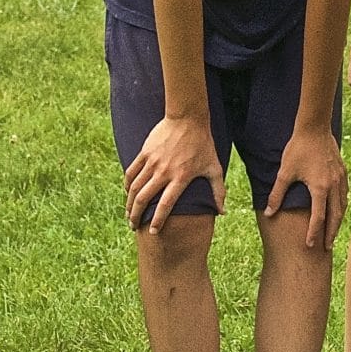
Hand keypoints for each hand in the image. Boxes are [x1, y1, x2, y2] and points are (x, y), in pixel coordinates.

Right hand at [125, 115, 222, 231]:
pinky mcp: (144, 153)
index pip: (166, 204)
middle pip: (144, 199)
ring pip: (134, 187)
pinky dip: (127, 185)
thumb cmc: (203, 145)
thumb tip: (223, 212)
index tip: (153, 232)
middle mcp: (164, 172)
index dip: (158, 220)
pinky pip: (131, 172)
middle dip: (136, 215)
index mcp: (181, 177)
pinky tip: (127, 193)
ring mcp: (152, 162)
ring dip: (129, 203)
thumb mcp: (214, 168)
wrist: (188, 119)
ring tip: (128, 214)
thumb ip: (218, 191)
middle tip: (133, 226)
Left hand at [268, 124, 348, 246]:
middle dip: (331, 232)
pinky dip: (341, 206)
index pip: (319, 217)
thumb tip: (269, 212)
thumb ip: (277, 194)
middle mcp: (334, 186)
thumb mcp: (284, 173)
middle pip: (335, 216)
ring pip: (342, 205)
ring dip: (338, 221)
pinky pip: (344, 194)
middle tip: (326, 246)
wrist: (315, 128)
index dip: (314, 232)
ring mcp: (340, 178)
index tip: (310, 245)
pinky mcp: (342, 171)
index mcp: (320, 188)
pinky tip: (338, 210)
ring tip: (333, 232)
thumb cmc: (298, 149)